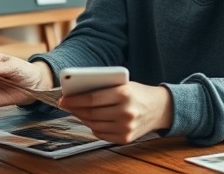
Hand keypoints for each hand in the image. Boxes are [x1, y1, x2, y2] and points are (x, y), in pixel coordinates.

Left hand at [58, 82, 172, 143]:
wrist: (160, 108)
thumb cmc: (137, 93)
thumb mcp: (123, 84)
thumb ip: (104, 87)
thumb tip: (77, 93)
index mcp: (124, 94)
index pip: (93, 98)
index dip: (75, 99)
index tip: (63, 99)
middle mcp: (126, 112)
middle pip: (92, 113)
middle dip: (75, 109)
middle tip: (65, 104)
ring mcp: (126, 127)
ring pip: (94, 124)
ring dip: (82, 118)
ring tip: (75, 111)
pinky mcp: (126, 138)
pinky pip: (101, 134)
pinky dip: (93, 127)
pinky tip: (89, 120)